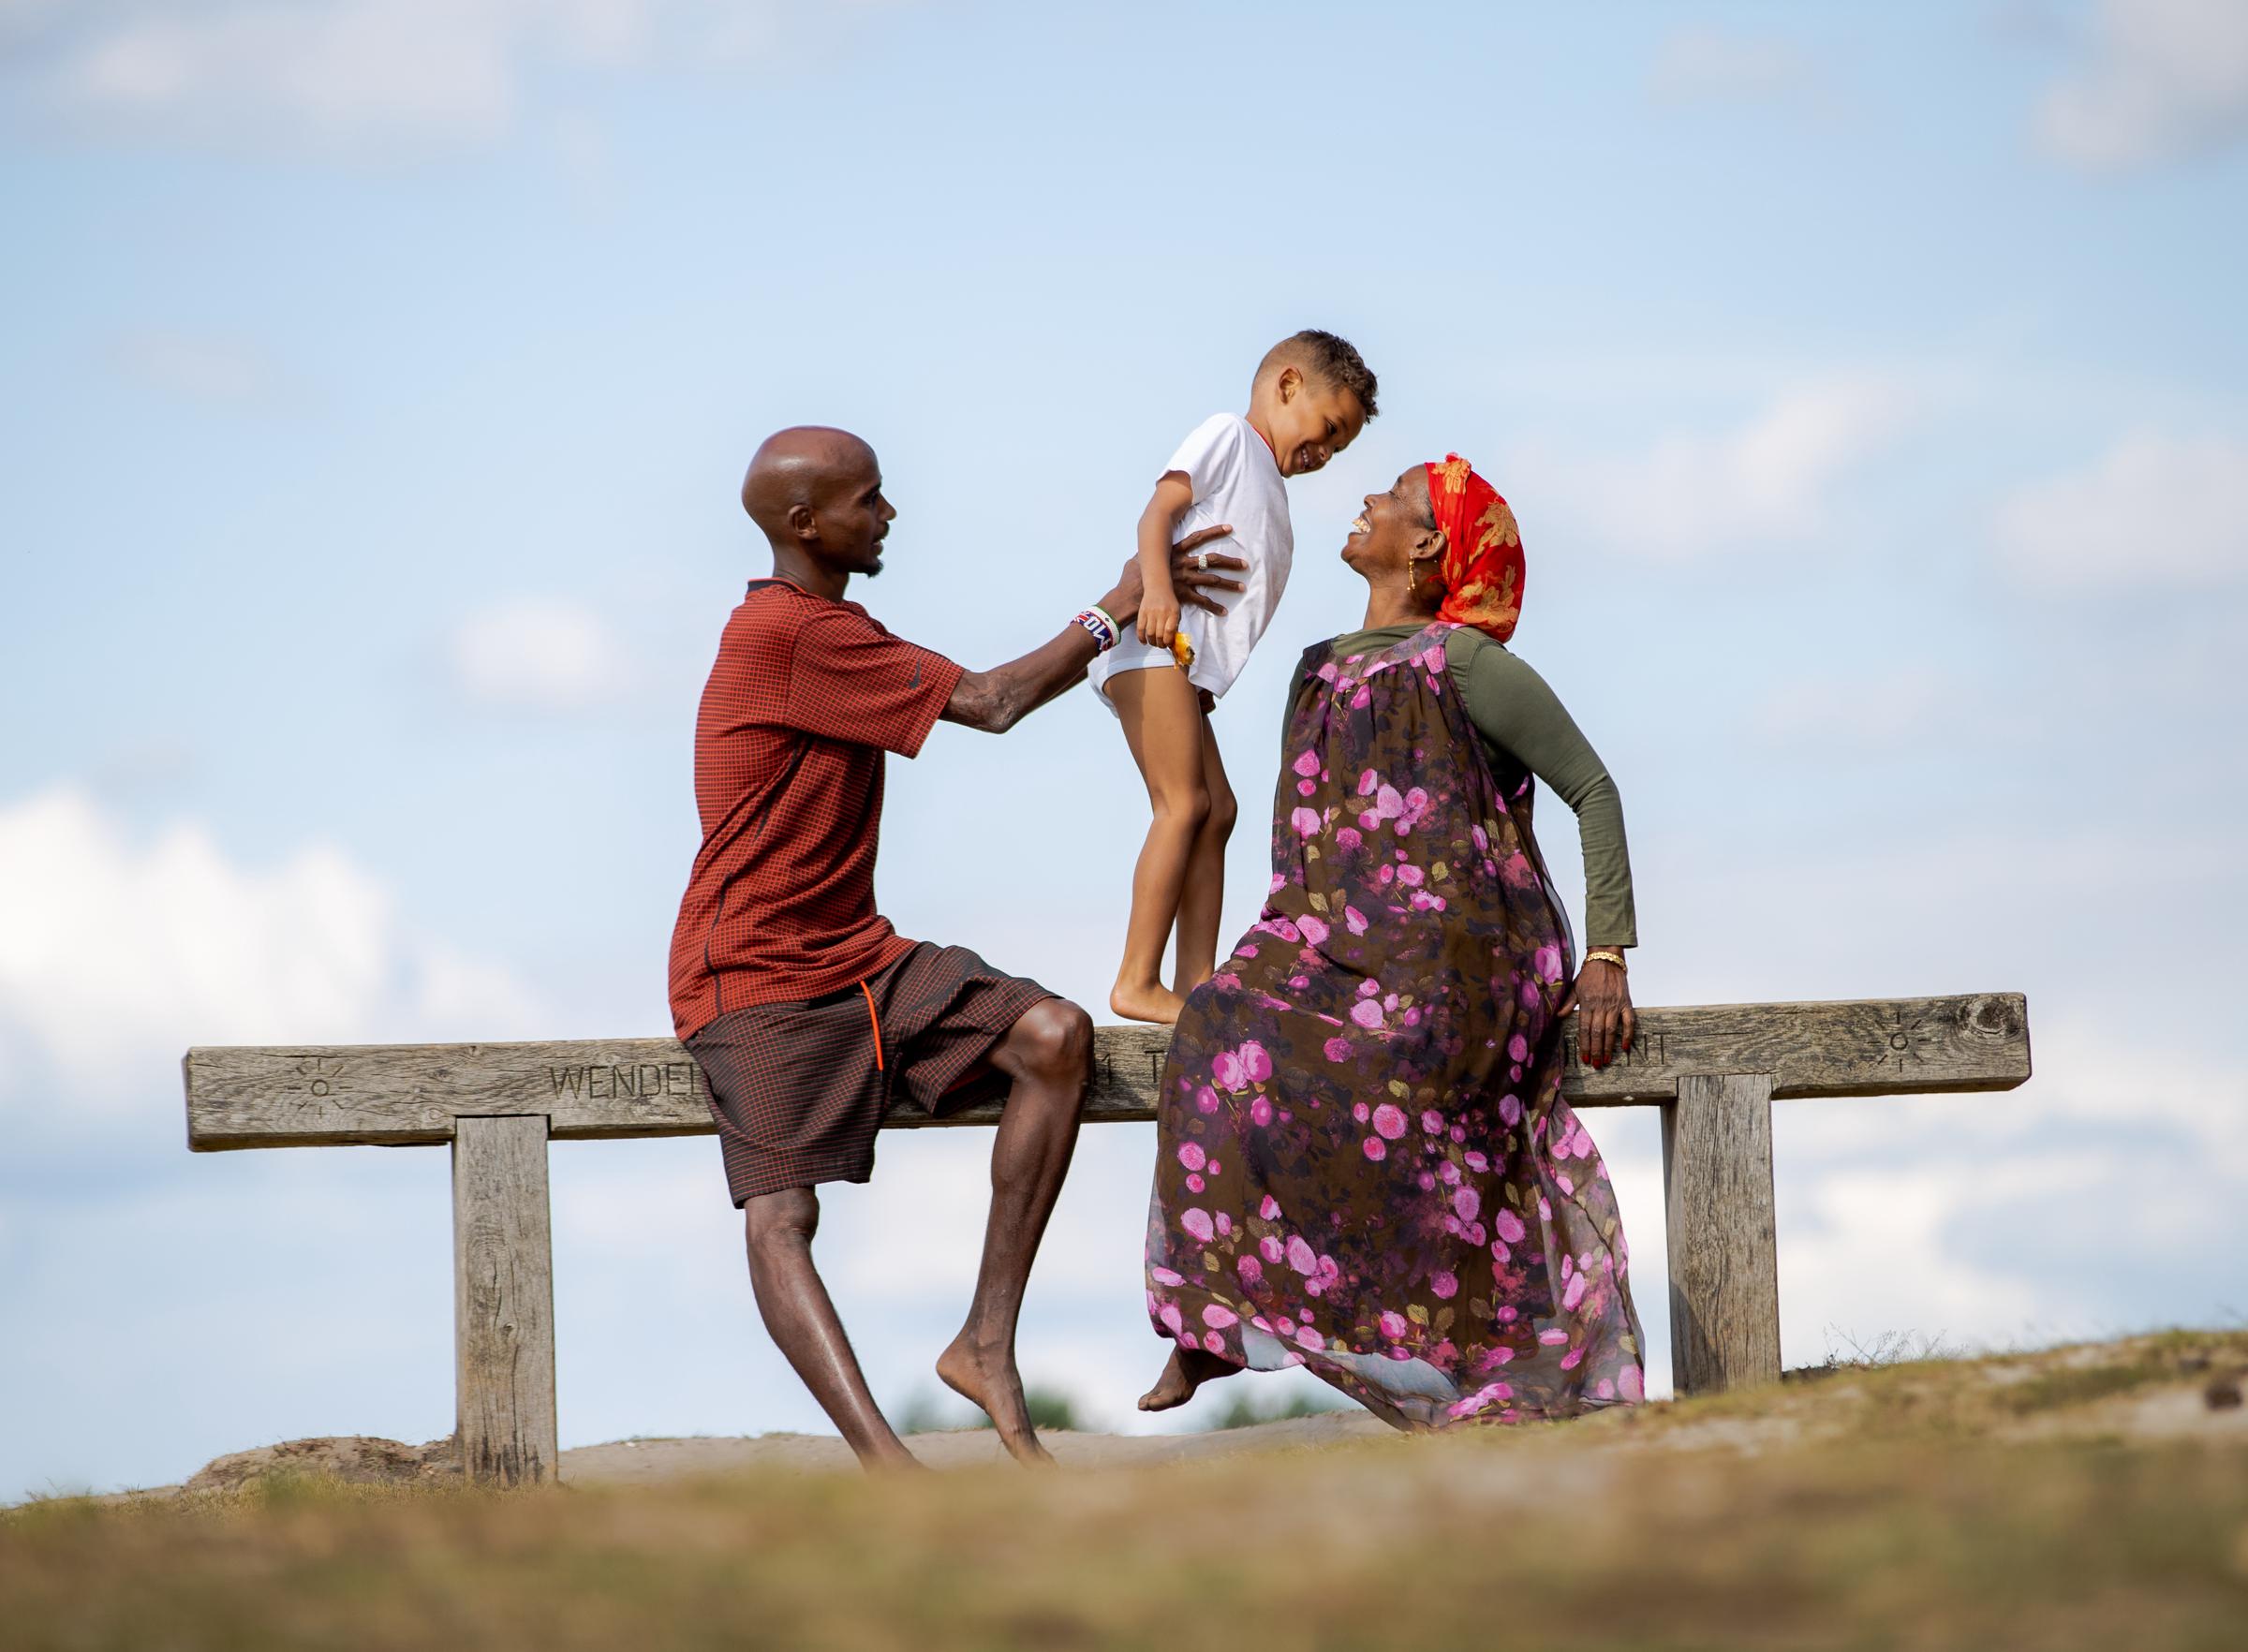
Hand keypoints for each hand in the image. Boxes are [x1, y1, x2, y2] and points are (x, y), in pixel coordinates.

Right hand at [1099, 525, 1243, 632]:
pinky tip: (1224, 611)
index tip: (1229, 527)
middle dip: (1230, 561)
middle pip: (1212, 559)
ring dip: (1228, 583)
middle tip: (1245, 564)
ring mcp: (1183, 579)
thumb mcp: (1138, 558)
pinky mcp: (1182, 595)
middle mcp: (1182, 563)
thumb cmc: (1131, 577)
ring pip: (1212, 580)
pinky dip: (1214, 607)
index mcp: (1174, 551)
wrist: (1129, 594)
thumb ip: (1147, 553)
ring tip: (1242, 586)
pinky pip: (1202, 601)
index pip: (1197, 537)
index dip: (1214, 531)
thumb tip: (1144, 549)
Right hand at [1137, 590, 1181, 650]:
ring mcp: (1151, 612)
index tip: (1169, 645)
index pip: (1169, 631)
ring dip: (1152, 642)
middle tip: (1161, 645)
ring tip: (1154, 643)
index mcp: (1173, 612)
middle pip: (1159, 634)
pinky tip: (1144, 641)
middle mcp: (1162, 612)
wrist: (1158, 586)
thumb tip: (1172, 641)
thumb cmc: (1168, 601)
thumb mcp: (1177, 611)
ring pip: (1150, 633)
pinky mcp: (1142, 612)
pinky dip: (1141, 638)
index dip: (1168, 641)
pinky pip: (1140, 628)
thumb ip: (1175, 625)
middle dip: (1161, 644)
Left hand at [1561, 958, 1634, 1068]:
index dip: (1584, 1044)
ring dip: (1609, 1047)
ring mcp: (1614, 1005)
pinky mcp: (1626, 1003)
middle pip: (1597, 1032)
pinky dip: (1628, 1034)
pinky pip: (1629, 1021)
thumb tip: (1557, 1016)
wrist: (1606, 959)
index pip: (1584, 1028)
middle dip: (1596, 1050)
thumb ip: (1568, 1003)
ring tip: (1606, 1060)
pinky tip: (1625, 1047)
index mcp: (1586, 1003)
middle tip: (1596, 1065)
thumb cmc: (1589, 974)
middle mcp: (1600, 1005)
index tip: (1584, 1057)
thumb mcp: (1574, 987)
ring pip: (1611, 1029)